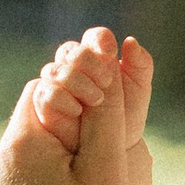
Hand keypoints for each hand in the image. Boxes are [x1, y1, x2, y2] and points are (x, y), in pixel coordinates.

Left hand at [0, 62, 133, 184]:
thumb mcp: (110, 169)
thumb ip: (104, 110)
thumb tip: (100, 56)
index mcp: (19, 147)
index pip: (43, 89)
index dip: (77, 97)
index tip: (102, 123)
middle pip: (32, 125)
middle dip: (66, 133)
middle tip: (99, 165)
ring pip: (24, 160)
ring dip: (52, 165)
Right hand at [25, 27, 151, 155]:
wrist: (117, 146)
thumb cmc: (127, 114)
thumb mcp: (139, 87)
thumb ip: (140, 63)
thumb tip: (130, 41)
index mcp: (97, 58)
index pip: (93, 38)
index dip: (99, 39)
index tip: (110, 49)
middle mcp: (73, 68)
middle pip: (70, 50)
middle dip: (87, 61)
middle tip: (106, 80)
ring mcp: (57, 86)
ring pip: (54, 70)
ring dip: (76, 80)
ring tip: (98, 99)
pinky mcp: (45, 106)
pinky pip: (44, 94)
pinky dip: (62, 98)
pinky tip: (79, 109)